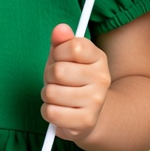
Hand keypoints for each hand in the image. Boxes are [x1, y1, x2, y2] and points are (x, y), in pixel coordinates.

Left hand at [40, 23, 111, 141]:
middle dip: (50, 76)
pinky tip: (58, 110)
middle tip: (57, 81)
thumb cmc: (72, 79)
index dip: (58, 52)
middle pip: (58, 71)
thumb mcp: (65, 56)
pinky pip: (51, 112)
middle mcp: (102, 79)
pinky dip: (47, 111)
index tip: (60, 59)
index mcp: (99, 58)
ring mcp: (96, 101)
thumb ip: (61, 40)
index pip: (73, 46)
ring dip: (47, 95)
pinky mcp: (86, 121)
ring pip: (51, 93)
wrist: (87, 113)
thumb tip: (60, 29)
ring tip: (58, 96)